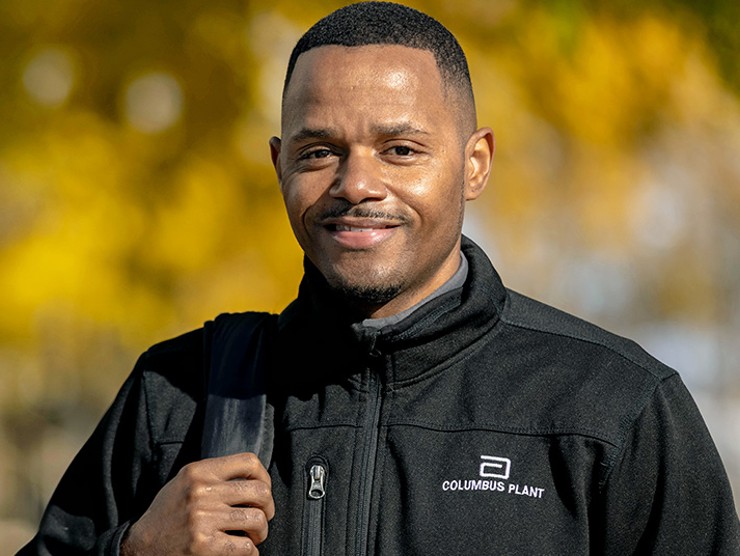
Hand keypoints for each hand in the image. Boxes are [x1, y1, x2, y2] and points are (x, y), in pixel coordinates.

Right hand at [121, 452, 274, 554]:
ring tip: (252, 537)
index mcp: (199, 471)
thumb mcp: (185, 482)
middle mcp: (202, 491)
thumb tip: (256, 479)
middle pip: (260, 492)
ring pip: (257, 520)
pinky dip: (251, 552)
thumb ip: (215, 475)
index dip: (264, 477)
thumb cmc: (169, 514)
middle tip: (262, 518)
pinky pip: (246, 548)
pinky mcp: (205, 546)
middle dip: (268, 508)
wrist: (140, 547)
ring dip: (260, 532)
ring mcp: (203, 519)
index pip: (249, 462)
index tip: (262, 492)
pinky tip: (242, 551)